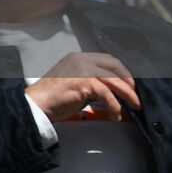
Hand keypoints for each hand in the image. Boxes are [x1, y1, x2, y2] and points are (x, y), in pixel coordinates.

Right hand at [25, 52, 140, 121]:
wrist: (37, 103)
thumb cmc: (52, 97)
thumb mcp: (74, 83)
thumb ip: (90, 83)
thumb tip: (109, 93)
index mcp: (77, 58)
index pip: (107, 59)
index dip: (121, 72)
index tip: (128, 83)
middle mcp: (81, 60)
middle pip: (114, 66)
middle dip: (128, 81)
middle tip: (134, 95)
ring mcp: (82, 69)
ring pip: (114, 81)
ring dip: (127, 95)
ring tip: (133, 106)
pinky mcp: (84, 82)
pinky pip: (107, 95)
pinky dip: (114, 106)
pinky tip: (114, 114)